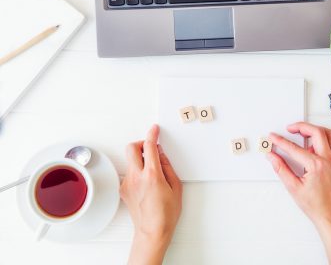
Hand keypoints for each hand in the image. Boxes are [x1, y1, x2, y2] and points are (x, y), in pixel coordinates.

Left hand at [121, 125, 181, 264]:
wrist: (152, 231)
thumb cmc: (166, 214)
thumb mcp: (176, 187)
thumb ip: (168, 167)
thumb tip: (161, 155)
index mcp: (152, 175)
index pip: (149, 147)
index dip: (152, 134)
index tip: (154, 129)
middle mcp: (136, 177)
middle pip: (131, 148)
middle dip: (140, 143)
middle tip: (150, 148)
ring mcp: (127, 183)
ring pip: (130, 161)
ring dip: (140, 160)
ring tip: (152, 172)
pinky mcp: (123, 190)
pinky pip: (129, 174)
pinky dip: (137, 172)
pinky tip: (146, 184)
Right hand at [267, 122, 330, 223]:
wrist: (330, 214)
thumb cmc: (315, 204)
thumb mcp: (293, 187)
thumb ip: (281, 168)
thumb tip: (272, 157)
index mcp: (316, 166)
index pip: (294, 148)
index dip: (281, 141)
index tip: (273, 137)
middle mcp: (328, 160)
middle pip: (316, 132)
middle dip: (301, 126)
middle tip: (290, 128)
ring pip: (329, 134)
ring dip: (315, 129)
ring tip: (303, 132)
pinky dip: (322, 139)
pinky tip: (312, 145)